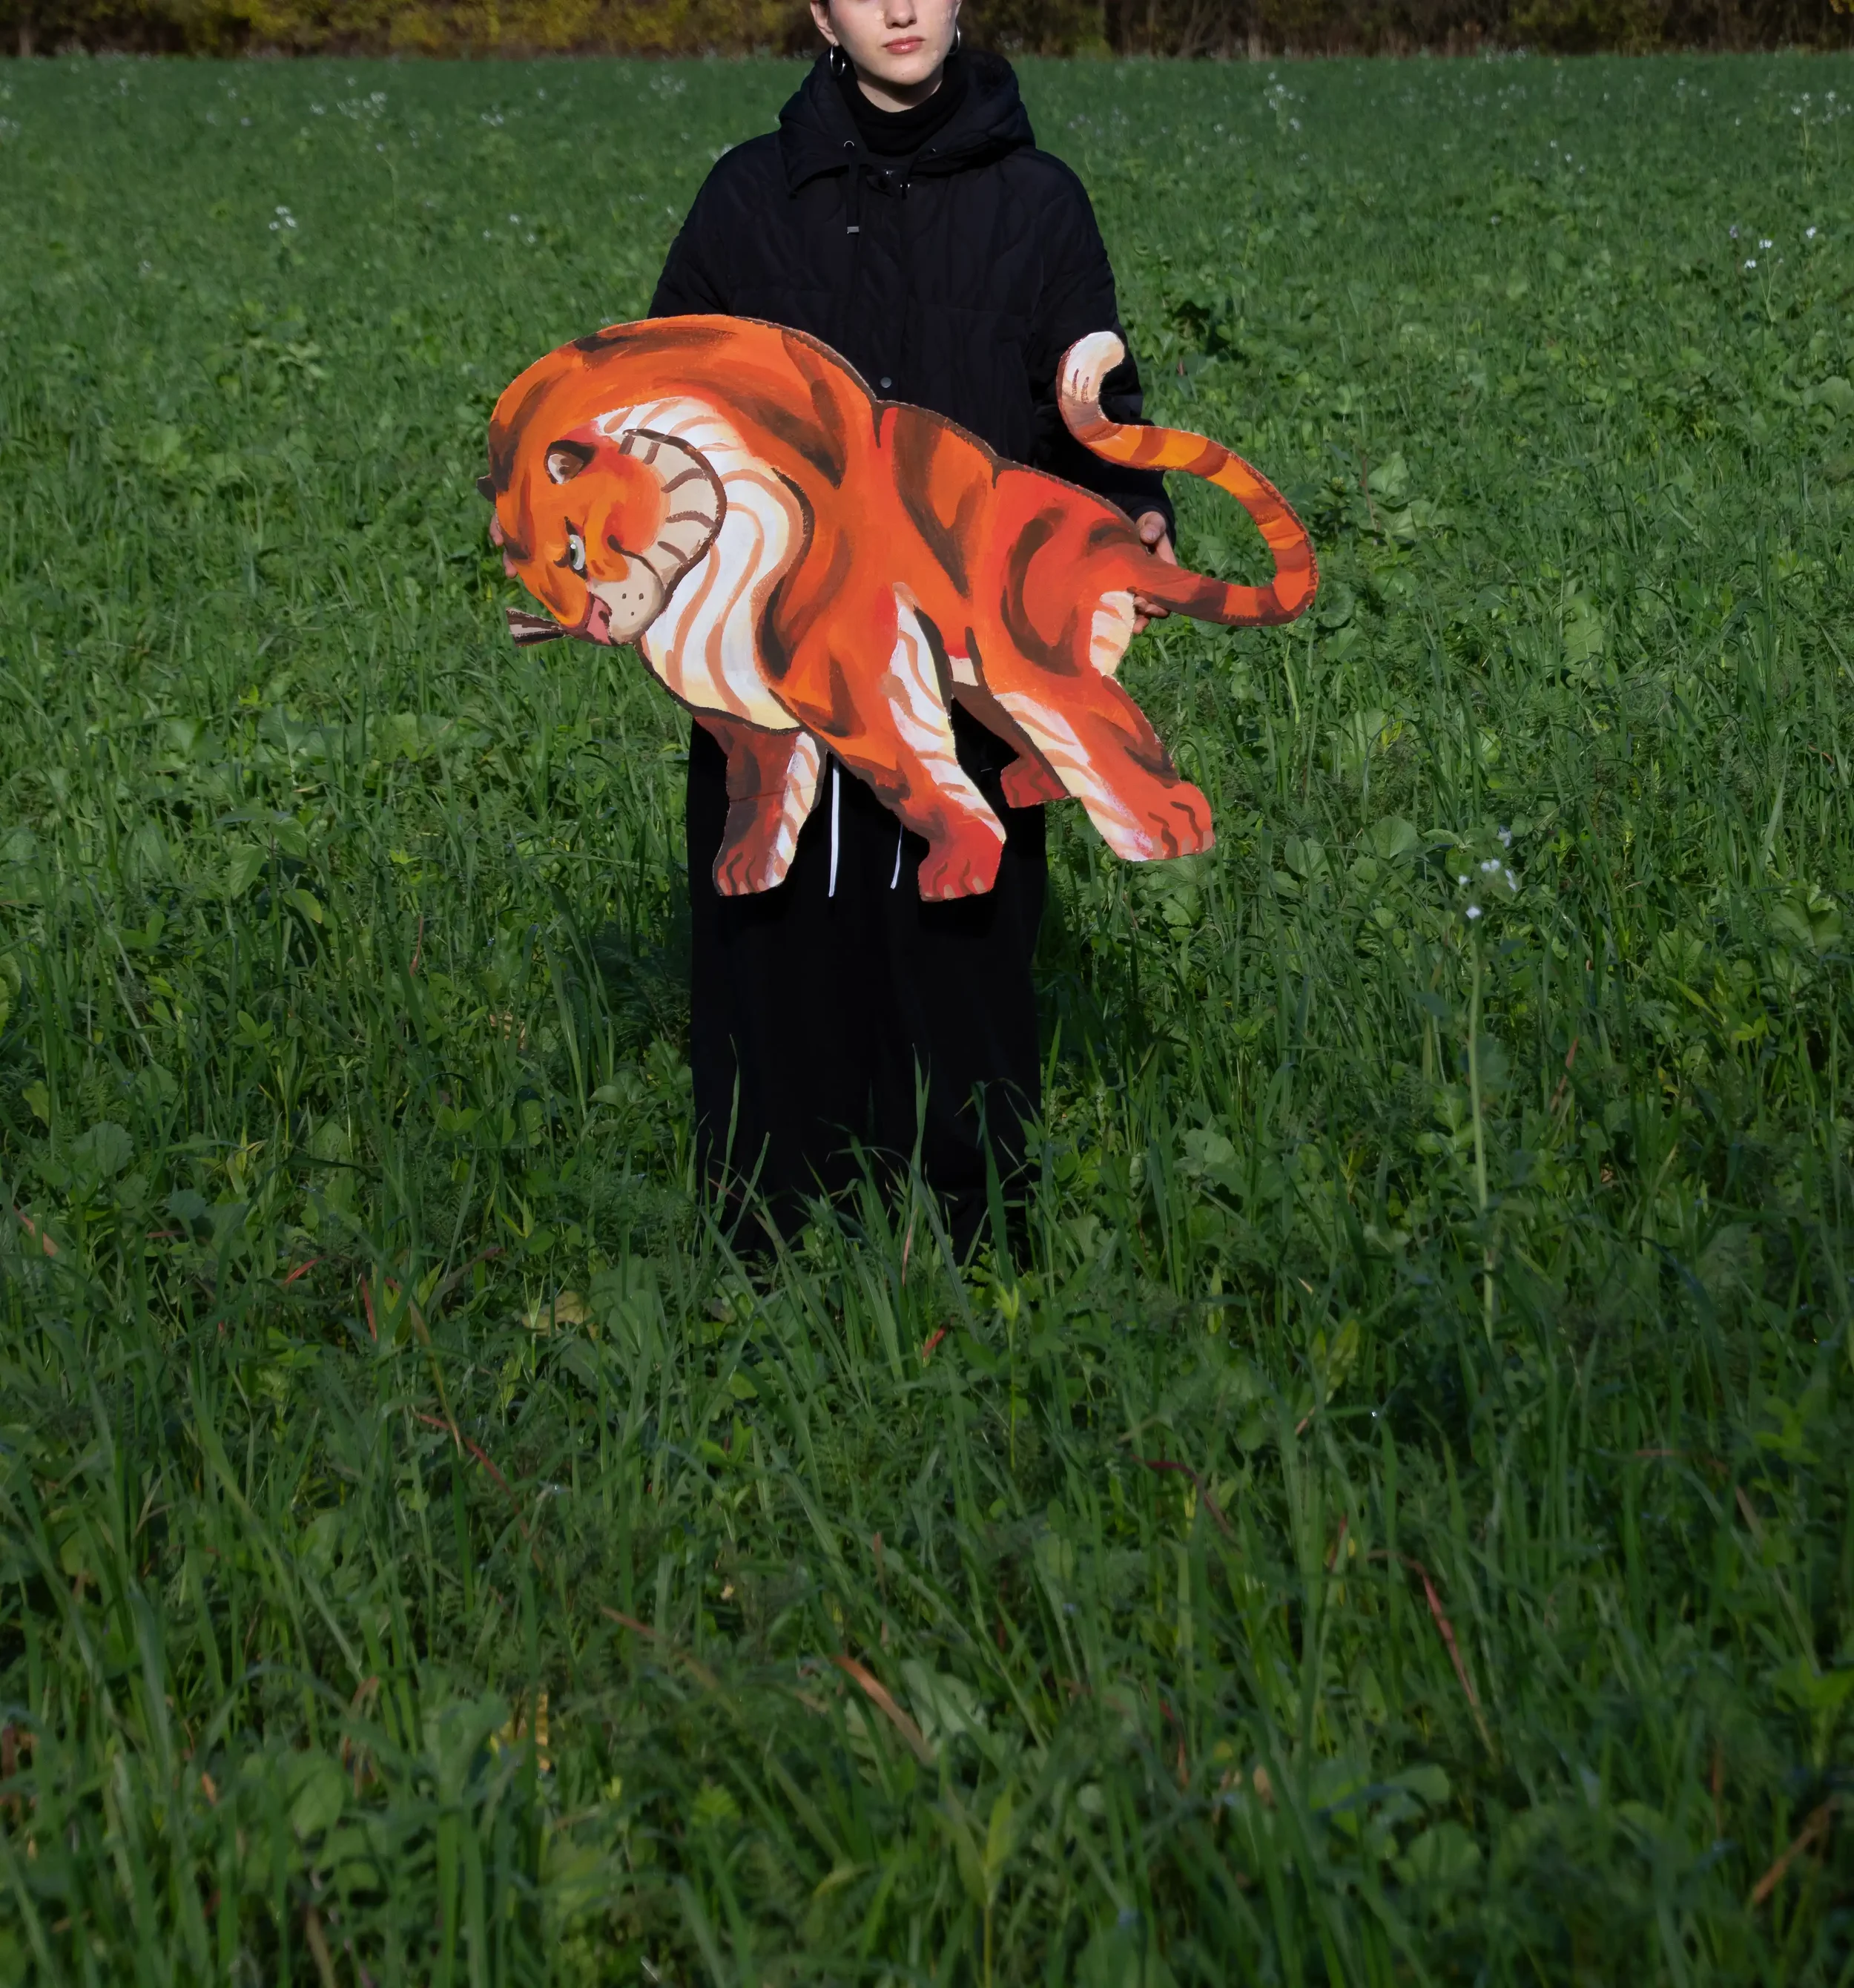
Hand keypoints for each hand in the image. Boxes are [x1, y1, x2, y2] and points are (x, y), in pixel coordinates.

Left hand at [1130, 511, 1175, 633]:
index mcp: (1167, 572)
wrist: (1136, 528)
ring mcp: (1143, 588)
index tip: (1144, 602)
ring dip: (1136, 619)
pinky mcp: (1129, 588)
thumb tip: (1147, 536)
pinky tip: (1113, 619)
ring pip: (1142, 610)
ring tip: (1128, 627)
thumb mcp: (1154, 523)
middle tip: (1134, 609)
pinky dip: (1123, 612)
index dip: (1159, 603)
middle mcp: (1156, 585)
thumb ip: (1153, 528)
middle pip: (1157, 607)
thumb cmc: (1149, 527)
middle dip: (1147, 613)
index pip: (1169, 595)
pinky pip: (1128, 604)